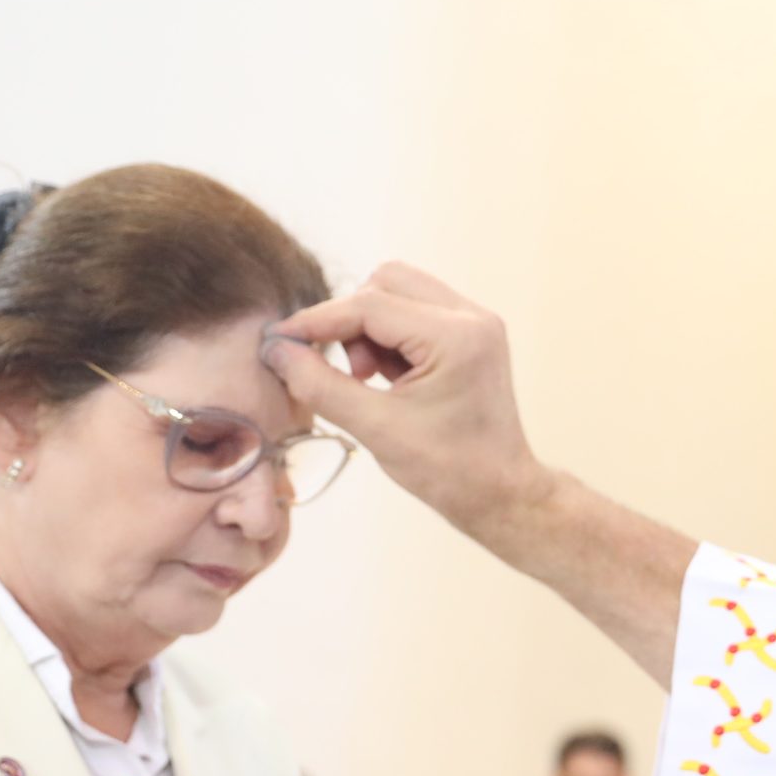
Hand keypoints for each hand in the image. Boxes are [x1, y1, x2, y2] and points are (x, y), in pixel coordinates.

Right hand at [264, 264, 550, 543]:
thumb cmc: (448, 471)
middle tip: (347, 371)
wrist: (500, 493)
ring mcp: (475, 322)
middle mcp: (472, 316)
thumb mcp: (376, 428)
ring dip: (368, 327)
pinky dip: (388, 335)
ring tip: (368, 378)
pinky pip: (414, 311)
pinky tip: (386, 376)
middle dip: (349, 320)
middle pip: (386, 282)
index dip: (317, 321)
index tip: (279, 341)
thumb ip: (319, 385)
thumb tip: (275, 350)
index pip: (369, 306)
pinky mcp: (470, 334)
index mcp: (457, 336)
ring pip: (398, 291)